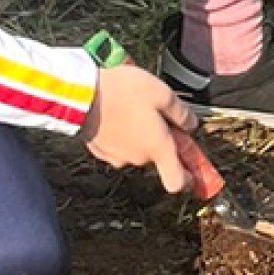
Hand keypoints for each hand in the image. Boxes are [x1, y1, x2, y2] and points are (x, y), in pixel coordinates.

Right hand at [80, 63, 196, 195]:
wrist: (79, 95)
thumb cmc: (123, 92)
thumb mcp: (162, 93)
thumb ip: (181, 113)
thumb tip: (192, 126)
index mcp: (158, 148)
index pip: (177, 182)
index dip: (189, 179)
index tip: (194, 170)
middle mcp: (138, 158)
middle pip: (157, 156)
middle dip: (160, 138)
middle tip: (158, 112)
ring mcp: (116, 156)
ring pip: (137, 148)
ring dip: (139, 134)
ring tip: (133, 106)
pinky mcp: (100, 150)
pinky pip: (118, 144)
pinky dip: (121, 133)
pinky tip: (116, 112)